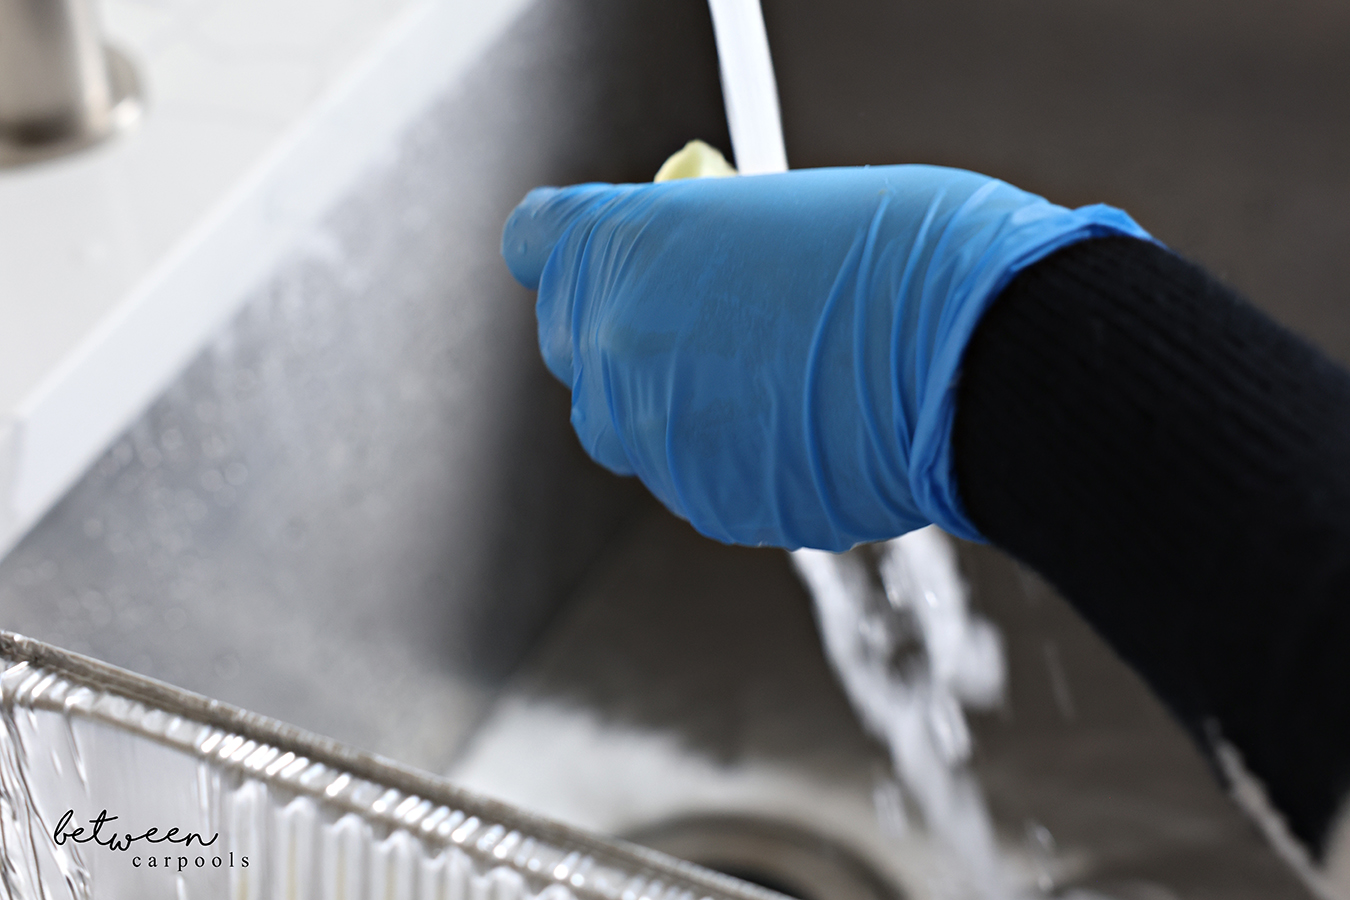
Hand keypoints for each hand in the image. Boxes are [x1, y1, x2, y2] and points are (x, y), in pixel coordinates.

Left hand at [502, 165, 1146, 549]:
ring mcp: (654, 435)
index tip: (610, 248)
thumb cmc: (902, 255)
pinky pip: (690, 468)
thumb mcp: (778, 208)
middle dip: (625, 323)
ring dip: (675, 394)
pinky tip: (806, 420)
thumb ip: (699, 242)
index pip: (538, 240)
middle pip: (576, 338)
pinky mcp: (706, 502)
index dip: (574, 243)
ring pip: (630, 418)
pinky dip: (727, 448)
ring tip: (775, 370)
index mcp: (621, 247)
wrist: (981, 359)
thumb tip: (685, 265)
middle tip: (706, 310)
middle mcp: (613, 346)